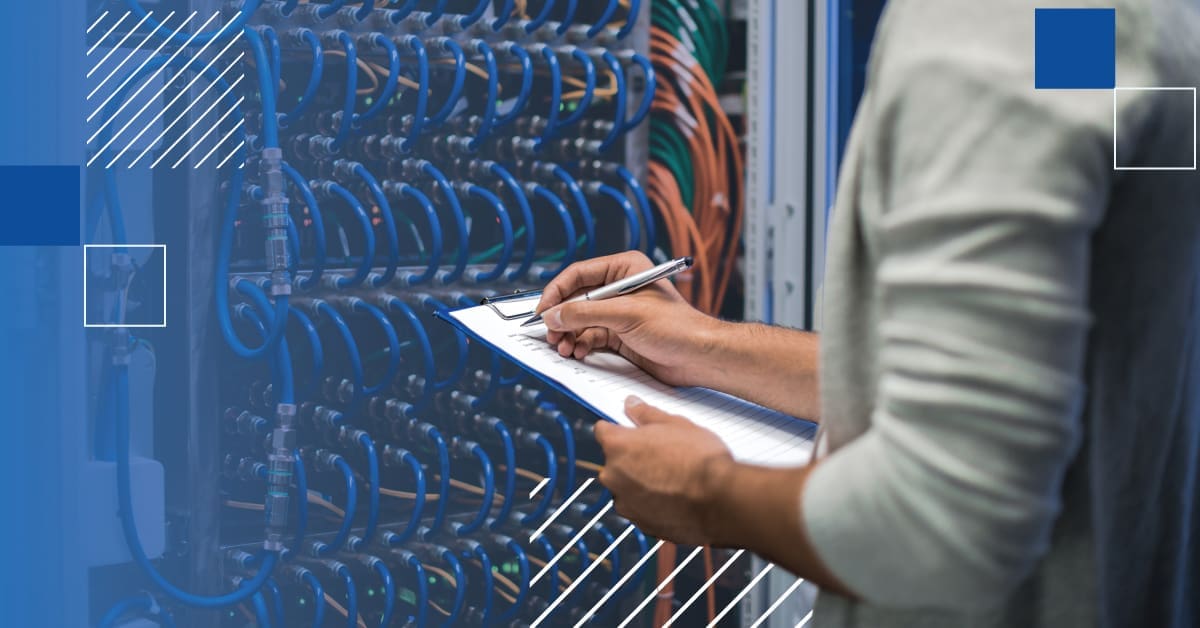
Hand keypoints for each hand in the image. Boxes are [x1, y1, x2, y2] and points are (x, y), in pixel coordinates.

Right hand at [535, 251, 722, 386]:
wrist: (698, 356)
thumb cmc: (677, 327)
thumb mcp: (626, 315)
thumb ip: (585, 314)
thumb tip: (554, 314)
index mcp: (624, 269)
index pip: (579, 274)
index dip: (557, 292)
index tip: (543, 309)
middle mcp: (619, 288)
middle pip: (575, 299)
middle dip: (561, 318)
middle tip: (550, 334)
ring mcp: (618, 312)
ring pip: (580, 320)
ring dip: (568, 334)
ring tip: (564, 347)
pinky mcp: (619, 334)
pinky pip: (589, 336)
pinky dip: (580, 344)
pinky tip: (579, 351)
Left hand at [594, 396, 734, 544]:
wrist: (720, 501)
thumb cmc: (700, 461)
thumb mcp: (675, 424)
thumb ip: (646, 414)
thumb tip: (632, 405)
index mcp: (618, 447)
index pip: (603, 431)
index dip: (619, 429)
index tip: (629, 430)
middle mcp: (614, 477)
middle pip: (614, 462)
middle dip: (632, 458)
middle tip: (661, 454)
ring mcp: (626, 503)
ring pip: (626, 487)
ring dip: (640, 483)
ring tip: (671, 478)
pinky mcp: (641, 525)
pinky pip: (640, 509)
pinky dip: (651, 504)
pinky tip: (674, 496)